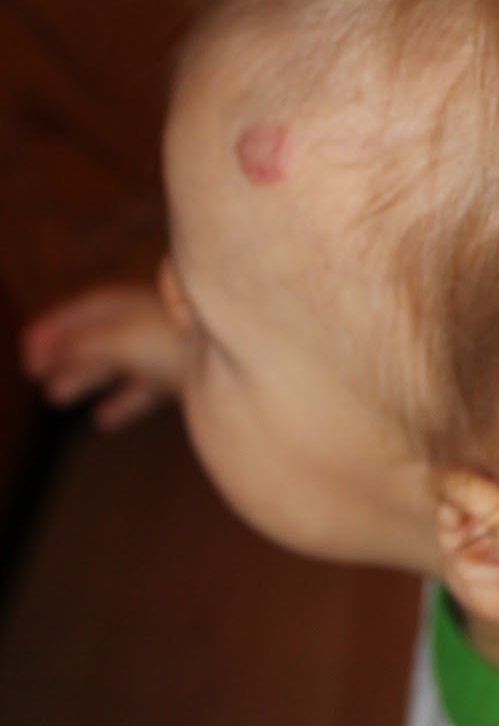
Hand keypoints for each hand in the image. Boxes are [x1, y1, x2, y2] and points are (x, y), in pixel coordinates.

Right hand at [20, 281, 188, 429]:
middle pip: (102, 336)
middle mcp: (156, 323)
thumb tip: (50, 349)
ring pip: (121, 363)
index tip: (29, 347)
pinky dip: (121, 402)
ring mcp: (174, 349)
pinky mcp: (191, 378)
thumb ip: (83, 343)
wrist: (243, 364)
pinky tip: (102, 420)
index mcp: (137, 305)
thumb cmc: (181, 342)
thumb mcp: (120, 339)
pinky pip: (148, 389)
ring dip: (85, 377)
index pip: (89, 310)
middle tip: (34, 373)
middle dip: (66, 353)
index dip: (56, 327)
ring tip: (55, 396)